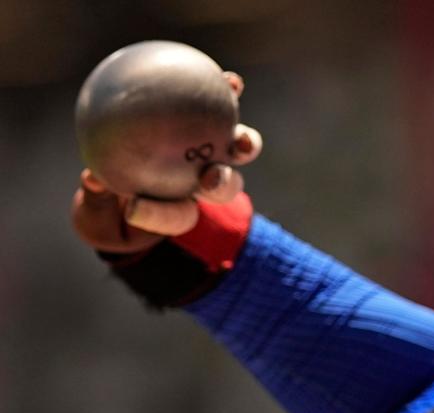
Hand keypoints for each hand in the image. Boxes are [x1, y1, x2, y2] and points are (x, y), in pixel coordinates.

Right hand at [71, 71, 261, 252]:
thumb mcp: (95, 210)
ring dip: (245, 144)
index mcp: (177, 209)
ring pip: (234, 152)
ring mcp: (211, 156)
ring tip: (243, 138)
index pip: (176, 217)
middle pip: (221, 189)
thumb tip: (91, 178)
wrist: (128, 178)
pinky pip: (223, 110)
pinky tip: (227, 77)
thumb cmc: (110, 204)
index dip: (159, 214)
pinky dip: (226, 96)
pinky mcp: (216, 127)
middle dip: (221, 185)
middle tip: (209, 178)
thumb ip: (96, 198)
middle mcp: (199, 185)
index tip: (132, 207)